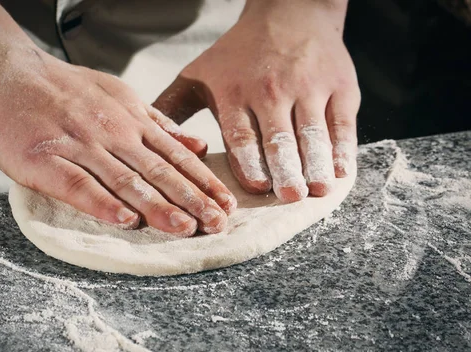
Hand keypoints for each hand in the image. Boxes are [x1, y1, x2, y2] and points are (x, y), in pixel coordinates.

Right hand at [0, 48, 236, 235]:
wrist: (3, 71)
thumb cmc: (60, 87)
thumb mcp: (118, 95)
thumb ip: (158, 122)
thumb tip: (197, 145)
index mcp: (130, 119)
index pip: (175, 155)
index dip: (203, 182)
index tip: (226, 204)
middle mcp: (111, 132)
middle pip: (158, 171)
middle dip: (192, 199)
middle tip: (217, 224)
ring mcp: (79, 145)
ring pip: (125, 180)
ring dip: (157, 206)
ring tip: (184, 228)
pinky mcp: (45, 159)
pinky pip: (77, 185)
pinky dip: (102, 204)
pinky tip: (124, 221)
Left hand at [153, 0, 359, 201]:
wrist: (290, 13)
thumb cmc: (238, 54)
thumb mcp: (198, 75)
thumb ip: (172, 109)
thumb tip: (145, 143)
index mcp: (234, 92)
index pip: (241, 132)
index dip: (249, 159)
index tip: (255, 185)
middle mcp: (272, 90)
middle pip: (279, 136)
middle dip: (286, 168)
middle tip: (290, 195)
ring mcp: (309, 87)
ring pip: (313, 132)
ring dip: (317, 163)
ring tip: (318, 189)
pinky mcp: (339, 87)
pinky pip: (342, 122)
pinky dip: (343, 148)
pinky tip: (341, 171)